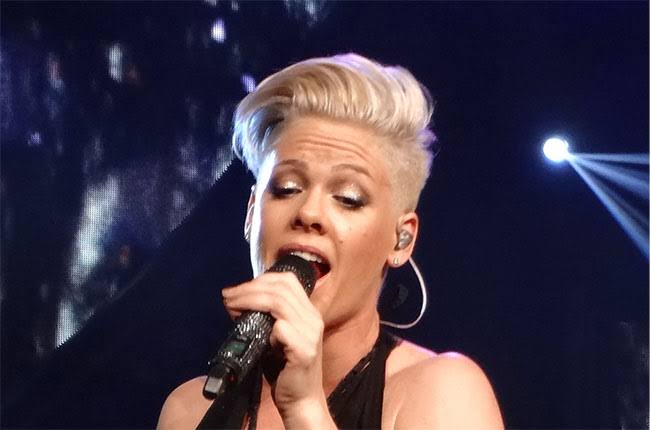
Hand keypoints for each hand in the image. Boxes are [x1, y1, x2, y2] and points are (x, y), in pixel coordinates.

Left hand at [222, 272, 334, 428]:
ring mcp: (310, 334)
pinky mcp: (304, 351)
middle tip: (228, 296)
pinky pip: (281, 329)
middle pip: (280, 288)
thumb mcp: (278, 336)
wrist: (301, 399)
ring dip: (250, 301)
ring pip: (278, 303)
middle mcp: (313, 318)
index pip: (287, 281)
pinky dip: (266, 328)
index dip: (260, 279)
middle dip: (249, 288)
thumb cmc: (285, 368)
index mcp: (309, 312)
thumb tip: (239, 301)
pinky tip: (257, 337)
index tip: (238, 289)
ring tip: (231, 307)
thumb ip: (268, 317)